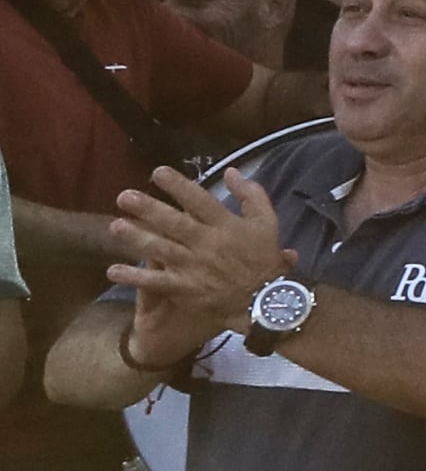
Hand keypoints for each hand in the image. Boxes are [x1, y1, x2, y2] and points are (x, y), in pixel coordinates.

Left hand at [107, 168, 287, 341]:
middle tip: (124, 196)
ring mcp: (193, 267)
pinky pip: (155, 282)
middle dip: (148, 208)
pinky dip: (134, 277)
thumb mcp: (267, 220)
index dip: (178, 185)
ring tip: (115, 225)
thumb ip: (251, 193)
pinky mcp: (184, 288)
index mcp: (225, 225)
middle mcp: (206, 243)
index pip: (199, 200)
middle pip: (173, 222)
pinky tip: (113, 270)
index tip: (158, 172)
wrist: (263, 299)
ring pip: (160, 249)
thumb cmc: (263, 257)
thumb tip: (230, 171)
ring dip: (136, 238)